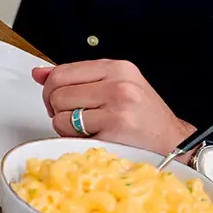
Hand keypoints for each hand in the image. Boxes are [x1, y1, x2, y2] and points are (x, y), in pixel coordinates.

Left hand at [33, 61, 194, 154]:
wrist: (174, 144)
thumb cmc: (142, 118)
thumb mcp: (114, 88)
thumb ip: (75, 79)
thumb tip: (38, 73)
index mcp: (117, 68)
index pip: (61, 71)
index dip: (52, 90)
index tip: (60, 101)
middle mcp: (119, 83)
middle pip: (56, 91)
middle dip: (57, 109)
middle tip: (73, 119)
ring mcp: (118, 104)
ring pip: (60, 112)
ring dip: (65, 126)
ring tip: (88, 129)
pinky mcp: (116, 127)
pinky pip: (70, 131)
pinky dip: (74, 138)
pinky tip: (94, 138)